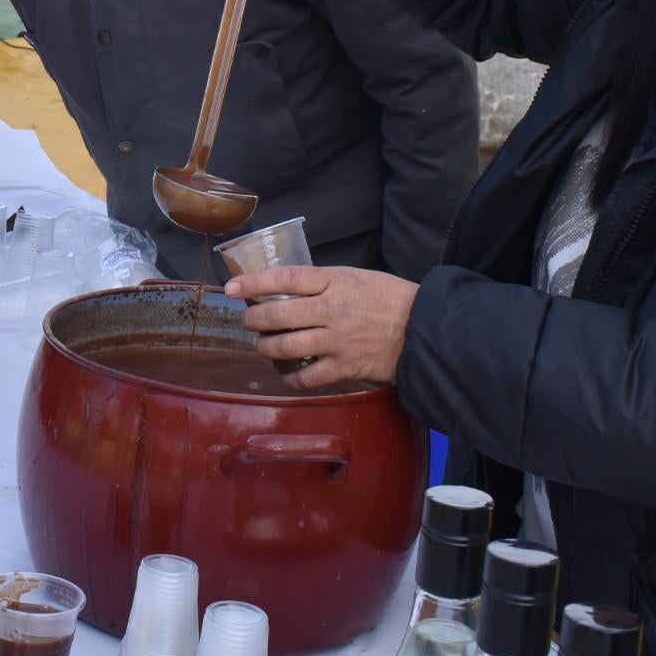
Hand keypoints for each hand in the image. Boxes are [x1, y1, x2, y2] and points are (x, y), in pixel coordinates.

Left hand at [225, 263, 416, 389]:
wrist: (424, 328)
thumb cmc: (390, 299)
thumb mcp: (356, 277)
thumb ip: (323, 283)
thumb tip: (288, 289)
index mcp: (334, 281)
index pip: (284, 278)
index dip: (253, 282)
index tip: (231, 287)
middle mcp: (331, 310)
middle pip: (277, 314)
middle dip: (253, 319)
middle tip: (248, 320)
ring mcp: (336, 340)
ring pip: (285, 346)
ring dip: (265, 347)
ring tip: (261, 345)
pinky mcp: (345, 367)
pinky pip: (307, 377)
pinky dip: (291, 378)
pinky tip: (287, 374)